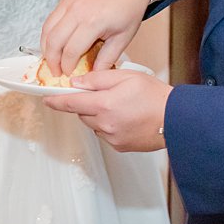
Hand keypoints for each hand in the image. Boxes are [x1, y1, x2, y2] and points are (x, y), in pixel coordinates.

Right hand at [40, 0, 156, 79]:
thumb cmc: (130, 7)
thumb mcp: (123, 37)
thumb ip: (107, 58)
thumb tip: (94, 74)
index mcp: (93, 21)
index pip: (71, 51)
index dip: (67, 66)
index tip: (68, 75)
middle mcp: (77, 10)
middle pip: (53, 41)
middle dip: (51, 60)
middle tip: (55, 71)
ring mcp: (69, 0)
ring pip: (47, 28)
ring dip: (46, 47)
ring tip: (52, 59)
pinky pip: (52, 17)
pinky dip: (50, 32)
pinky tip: (56, 42)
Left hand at [44, 67, 170, 151]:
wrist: (177, 119)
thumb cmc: (155, 96)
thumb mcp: (126, 76)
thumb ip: (98, 78)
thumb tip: (77, 82)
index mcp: (104, 105)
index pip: (70, 103)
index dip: (56, 100)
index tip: (46, 98)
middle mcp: (104, 124)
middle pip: (82, 113)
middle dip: (86, 104)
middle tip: (104, 94)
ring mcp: (112, 138)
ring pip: (94, 124)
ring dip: (98, 115)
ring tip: (120, 105)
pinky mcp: (120, 146)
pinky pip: (105, 134)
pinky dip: (109, 125)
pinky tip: (125, 117)